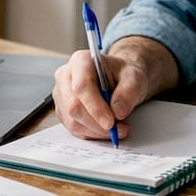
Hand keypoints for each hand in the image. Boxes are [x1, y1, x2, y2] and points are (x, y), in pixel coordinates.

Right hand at [51, 36, 177, 140]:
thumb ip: (129, 92)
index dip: (95, 107)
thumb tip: (117, 112)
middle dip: (97, 124)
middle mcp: (65, 76)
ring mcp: (62, 95)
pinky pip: (73, 129)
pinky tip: (105, 130)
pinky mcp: (63, 111)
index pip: (82, 86)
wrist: (117, 80)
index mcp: (80, 61)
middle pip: (74, 106)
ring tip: (117, 129)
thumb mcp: (134, 78)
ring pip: (72, 121)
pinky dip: (92, 134)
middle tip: (119, 130)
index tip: (111, 122)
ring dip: (96, 131)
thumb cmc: (123, 75)